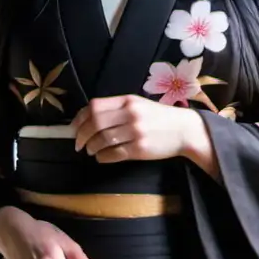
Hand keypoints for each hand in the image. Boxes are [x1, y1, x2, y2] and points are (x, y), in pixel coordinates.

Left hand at [71, 95, 208, 164]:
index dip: (80, 118)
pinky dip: (102, 157)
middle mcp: (131, 114)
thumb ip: (116, 108)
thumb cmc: (158, 117)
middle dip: (82, 135)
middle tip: (78, 144)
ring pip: (102, 140)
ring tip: (91, 150)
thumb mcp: (138, 105)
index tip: (74, 128)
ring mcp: (135, 132)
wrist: (184, 130)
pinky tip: (102, 157)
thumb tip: (87, 118)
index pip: (95, 106)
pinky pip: (113, 154)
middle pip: (95, 123)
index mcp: (128, 100)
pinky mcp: (140, 149)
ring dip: (91, 147)